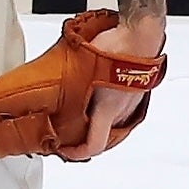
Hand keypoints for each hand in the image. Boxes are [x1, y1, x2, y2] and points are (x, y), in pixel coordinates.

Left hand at [55, 11, 166, 161]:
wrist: (142, 34)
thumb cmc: (118, 48)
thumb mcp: (82, 66)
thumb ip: (68, 81)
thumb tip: (45, 83)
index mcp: (108, 109)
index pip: (93, 146)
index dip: (76, 154)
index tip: (64, 150)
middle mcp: (123, 111)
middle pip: (104, 139)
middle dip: (84, 140)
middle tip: (68, 134)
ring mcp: (132, 103)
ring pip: (113, 126)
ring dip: (96, 126)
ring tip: (80, 118)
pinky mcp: (136, 93)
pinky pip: (121, 112)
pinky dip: (107, 113)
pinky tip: (97, 100)